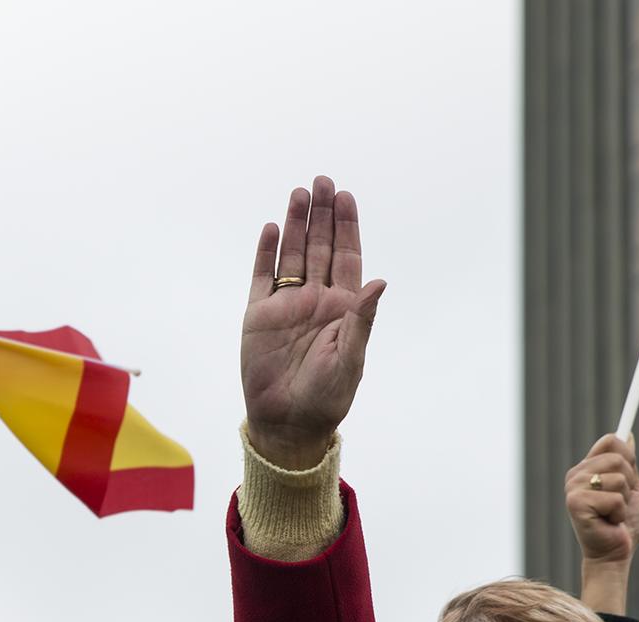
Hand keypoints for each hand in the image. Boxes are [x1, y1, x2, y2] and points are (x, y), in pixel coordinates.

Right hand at [241, 176, 387, 468]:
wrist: (287, 423)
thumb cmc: (326, 398)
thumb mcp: (351, 359)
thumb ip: (362, 319)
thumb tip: (380, 282)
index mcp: (343, 308)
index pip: (347, 257)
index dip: (347, 226)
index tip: (345, 197)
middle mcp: (315, 300)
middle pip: (319, 247)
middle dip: (322, 215)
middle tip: (322, 181)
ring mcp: (286, 305)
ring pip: (291, 254)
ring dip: (294, 225)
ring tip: (298, 194)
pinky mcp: (258, 315)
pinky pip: (261, 276)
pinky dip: (265, 252)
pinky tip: (269, 228)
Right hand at [567, 434, 638, 614]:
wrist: (614, 555)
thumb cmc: (622, 526)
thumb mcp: (630, 488)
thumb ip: (628, 464)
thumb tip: (628, 434)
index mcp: (586, 469)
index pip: (611, 439)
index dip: (627, 455)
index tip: (629, 474)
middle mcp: (575, 476)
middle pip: (618, 457)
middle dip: (629, 483)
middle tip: (619, 504)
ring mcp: (573, 489)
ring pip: (619, 478)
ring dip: (624, 501)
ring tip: (613, 515)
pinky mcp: (576, 504)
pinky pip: (615, 499)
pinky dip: (619, 514)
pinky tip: (608, 523)